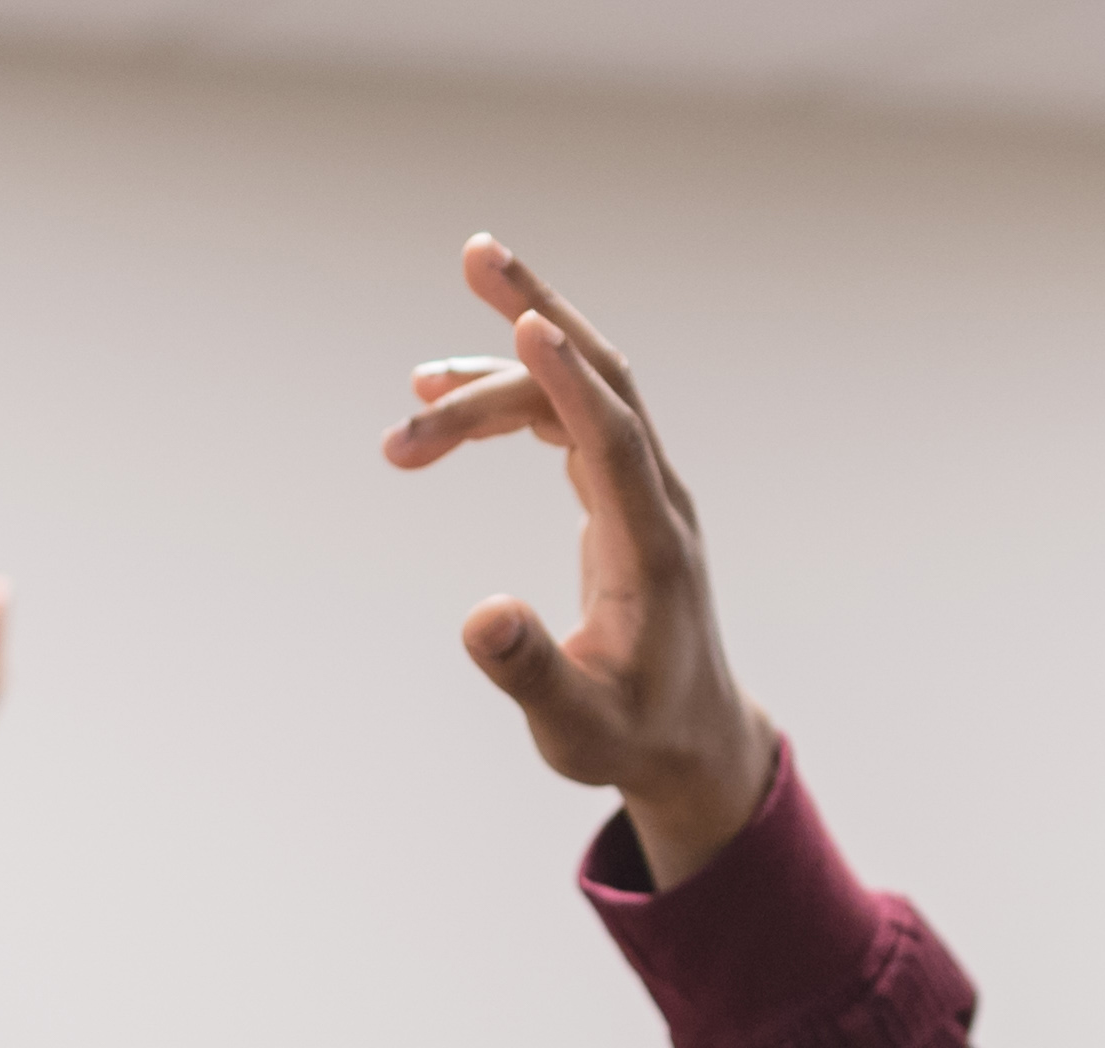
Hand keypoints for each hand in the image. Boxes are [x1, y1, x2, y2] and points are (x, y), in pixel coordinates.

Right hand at [380, 235, 772, 885]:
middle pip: (603, 378)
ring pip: (578, 391)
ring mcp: (640, 491)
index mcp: (650, 550)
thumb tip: (477, 618)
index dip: (570, 383)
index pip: (613, 441)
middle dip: (539, 312)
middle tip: (476, 251)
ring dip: (500, 369)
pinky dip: (511, 396)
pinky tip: (444, 398)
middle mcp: (654, 502)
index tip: (523, 323)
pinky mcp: (619, 494)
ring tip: (414, 387)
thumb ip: (531, 675)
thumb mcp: (576, 732)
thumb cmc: (632, 738)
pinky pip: (569, 415)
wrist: (690, 740)